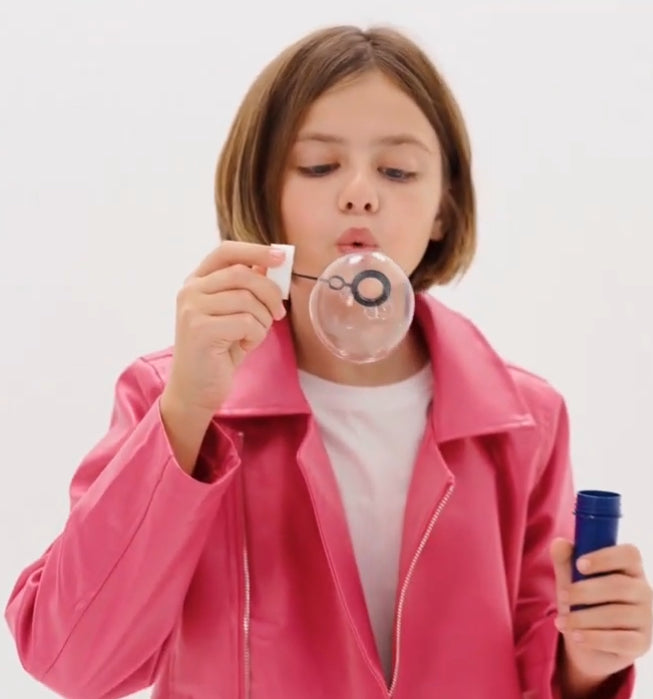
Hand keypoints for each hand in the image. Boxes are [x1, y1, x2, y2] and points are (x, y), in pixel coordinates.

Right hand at [164, 240, 286, 415]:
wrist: (196, 389)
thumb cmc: (219, 351)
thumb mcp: (235, 314)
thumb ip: (246, 288)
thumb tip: (271, 264)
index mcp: (197, 281)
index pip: (226, 251)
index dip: (256, 250)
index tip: (282, 257)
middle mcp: (190, 290)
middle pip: (243, 274)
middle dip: (270, 292)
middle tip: (279, 313)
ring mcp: (192, 309)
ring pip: (247, 299)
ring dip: (263, 319)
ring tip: (255, 334)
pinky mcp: (200, 329)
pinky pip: (246, 322)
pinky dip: (256, 335)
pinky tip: (246, 344)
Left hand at [550, 539, 651, 685]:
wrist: (589, 642)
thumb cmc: (583, 602)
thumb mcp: (571, 579)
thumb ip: (565, 560)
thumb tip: (559, 543)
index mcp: (630, 569)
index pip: (630, 554)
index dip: (605, 557)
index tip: (579, 565)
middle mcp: (643, 591)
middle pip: (620, 585)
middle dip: (585, 591)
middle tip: (562, 596)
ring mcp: (646, 618)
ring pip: (617, 614)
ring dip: (584, 617)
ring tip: (562, 621)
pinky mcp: (642, 643)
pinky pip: (620, 640)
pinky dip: (594, 638)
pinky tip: (575, 636)